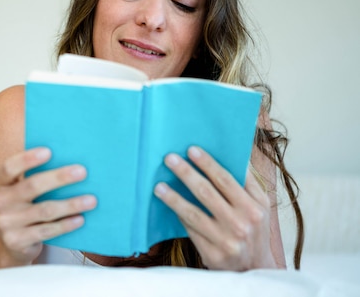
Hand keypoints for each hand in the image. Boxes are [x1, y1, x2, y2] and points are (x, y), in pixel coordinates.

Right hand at [0, 147, 96, 264]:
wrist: (12, 243)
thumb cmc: (24, 207)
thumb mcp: (20, 190)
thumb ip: (35, 175)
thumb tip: (69, 159)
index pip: (9, 167)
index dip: (27, 159)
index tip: (49, 151)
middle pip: (32, 186)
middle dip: (59, 178)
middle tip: (82, 172)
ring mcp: (6, 223)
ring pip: (44, 210)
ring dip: (71, 204)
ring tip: (91, 200)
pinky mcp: (17, 241)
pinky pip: (46, 231)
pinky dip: (65, 225)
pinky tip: (80, 219)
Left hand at [153, 146, 275, 269]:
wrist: (255, 269)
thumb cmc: (255, 230)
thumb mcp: (260, 206)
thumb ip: (248, 183)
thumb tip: (232, 155)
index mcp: (254, 208)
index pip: (226, 180)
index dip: (207, 164)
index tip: (191, 150)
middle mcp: (241, 224)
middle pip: (206, 193)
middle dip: (186, 173)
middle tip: (169, 158)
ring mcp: (226, 241)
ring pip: (193, 214)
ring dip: (173, 198)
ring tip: (158, 186)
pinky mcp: (212, 255)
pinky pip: (190, 230)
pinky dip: (179, 216)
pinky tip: (167, 205)